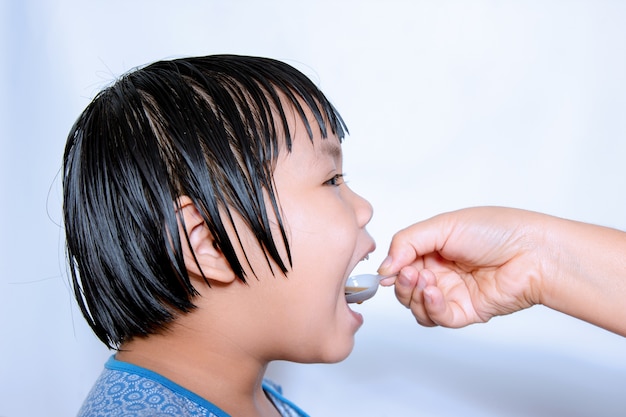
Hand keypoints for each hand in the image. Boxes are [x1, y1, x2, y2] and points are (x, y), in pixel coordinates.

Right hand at [378, 207, 545, 327]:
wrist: (532, 252)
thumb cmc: (496, 230)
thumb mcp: (442, 225)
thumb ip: (406, 243)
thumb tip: (384, 268)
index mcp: (434, 248)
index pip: (401, 263)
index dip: (393, 268)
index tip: (390, 268)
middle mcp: (441, 271)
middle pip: (405, 288)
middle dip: (402, 283)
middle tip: (410, 273)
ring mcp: (452, 292)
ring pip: (416, 306)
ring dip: (414, 295)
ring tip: (426, 280)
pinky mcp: (465, 311)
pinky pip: (437, 318)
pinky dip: (431, 307)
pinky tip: (435, 293)